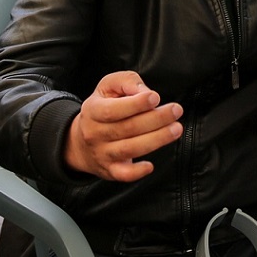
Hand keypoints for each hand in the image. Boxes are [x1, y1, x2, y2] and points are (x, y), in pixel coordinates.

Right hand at [63, 71, 182, 181]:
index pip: (112, 109)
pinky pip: (123, 174)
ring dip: (156, 140)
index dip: (135, 104)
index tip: (155, 97)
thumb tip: (145, 92)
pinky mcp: (110, 170)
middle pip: (127, 128)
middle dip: (155, 119)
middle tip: (176, 110)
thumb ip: (126, 82)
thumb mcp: (108, 87)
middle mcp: (95, 134)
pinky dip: (137, 172)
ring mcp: (102, 154)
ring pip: (129, 149)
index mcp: (92, 111)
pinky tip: (151, 165)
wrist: (81, 142)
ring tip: (176, 129)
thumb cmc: (102, 108)